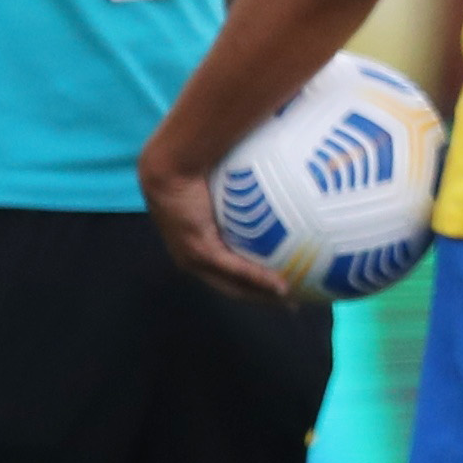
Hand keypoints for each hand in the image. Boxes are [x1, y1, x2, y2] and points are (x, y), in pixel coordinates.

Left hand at [139, 152, 293, 301]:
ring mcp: (193, 257)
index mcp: (195, 243)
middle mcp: (191, 257)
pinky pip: (234, 269)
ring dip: (262, 295)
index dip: (252, 280)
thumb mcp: (225, 181)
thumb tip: (279, 178)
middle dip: (261, 296)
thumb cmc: (197, 163)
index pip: (227, 270)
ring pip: (234, 286)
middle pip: (233, 286)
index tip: (279, 282)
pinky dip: (259, 279)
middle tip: (291, 299)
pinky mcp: (199, 251)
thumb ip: (247, 187)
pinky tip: (283, 285)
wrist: (171, 163)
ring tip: (290, 300)